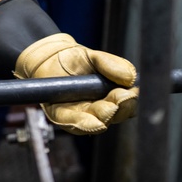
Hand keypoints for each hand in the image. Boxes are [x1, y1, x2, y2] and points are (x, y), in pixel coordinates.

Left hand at [15, 33, 138, 134]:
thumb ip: (113, 65)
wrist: (50, 57)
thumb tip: (131, 78)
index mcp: (111, 97)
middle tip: (120, 101)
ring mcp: (80, 115)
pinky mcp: (61, 116)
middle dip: (119, 110)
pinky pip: (72, 123)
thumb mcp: (96, 57)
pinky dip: (82, 123)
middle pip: (114, 117)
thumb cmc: (76, 60)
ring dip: (102, 117)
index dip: (129, 101)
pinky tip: (92, 122)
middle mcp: (97, 110)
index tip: (130, 93)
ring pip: (95, 123)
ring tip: (108, 109)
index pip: (126, 105)